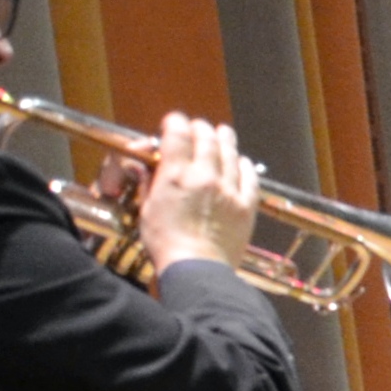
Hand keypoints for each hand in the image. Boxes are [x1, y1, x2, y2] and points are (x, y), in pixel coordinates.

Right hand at [130, 112, 258, 274]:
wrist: (198, 269)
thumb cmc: (167, 244)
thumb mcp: (147, 210)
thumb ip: (147, 183)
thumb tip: (140, 164)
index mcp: (175, 175)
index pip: (177, 133)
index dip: (175, 122)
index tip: (174, 122)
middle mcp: (204, 176)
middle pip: (206, 138)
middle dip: (200, 128)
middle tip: (197, 127)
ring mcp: (229, 190)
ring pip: (230, 153)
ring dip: (224, 139)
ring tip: (221, 132)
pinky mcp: (246, 206)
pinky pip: (250, 177)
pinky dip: (244, 165)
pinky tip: (241, 161)